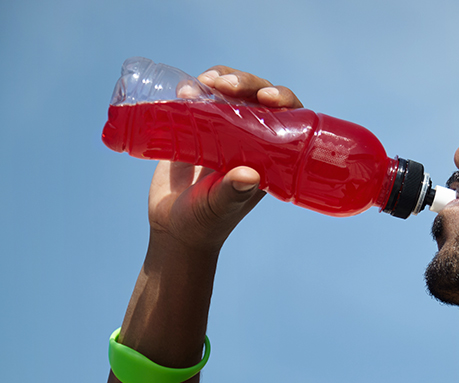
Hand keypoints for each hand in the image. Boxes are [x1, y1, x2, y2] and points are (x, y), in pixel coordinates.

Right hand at [147, 67, 303, 253]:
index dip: (283, 100)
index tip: (267, 97)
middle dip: (247, 83)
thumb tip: (250, 176)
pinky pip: (201, 99)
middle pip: (259, 97)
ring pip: (231, 92)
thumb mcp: (217, 208)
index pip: (288, 118)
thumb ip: (231, 194)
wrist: (171, 227)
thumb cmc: (202, 223)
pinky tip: (185, 90)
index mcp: (269, 157)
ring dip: (222, 79)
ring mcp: (223, 131)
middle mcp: (251, 140)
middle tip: (223, 84)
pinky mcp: (196, 128)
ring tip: (202, 83)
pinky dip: (195, 89)